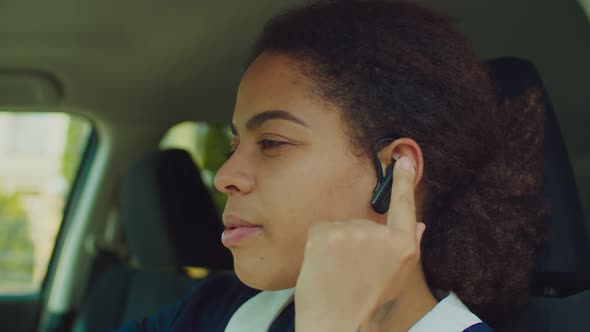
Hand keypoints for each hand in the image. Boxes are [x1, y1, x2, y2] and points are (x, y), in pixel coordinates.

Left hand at [294, 156, 425, 331]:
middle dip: (356, 240)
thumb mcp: (397, 280)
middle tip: (351, 270)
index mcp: (403, 247)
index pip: (404, 205)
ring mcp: (351, 231)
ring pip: (342, 226)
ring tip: (337, 272)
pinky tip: (323, 265)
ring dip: (337, 244)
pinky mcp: (325, 231)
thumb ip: (408, 248)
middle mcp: (379, 235)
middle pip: (365, 222)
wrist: (335, 324)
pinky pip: (322, 229)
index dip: (404, 181)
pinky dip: (319, 244)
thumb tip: (419, 224)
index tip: (403, 158)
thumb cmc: (366, 307)